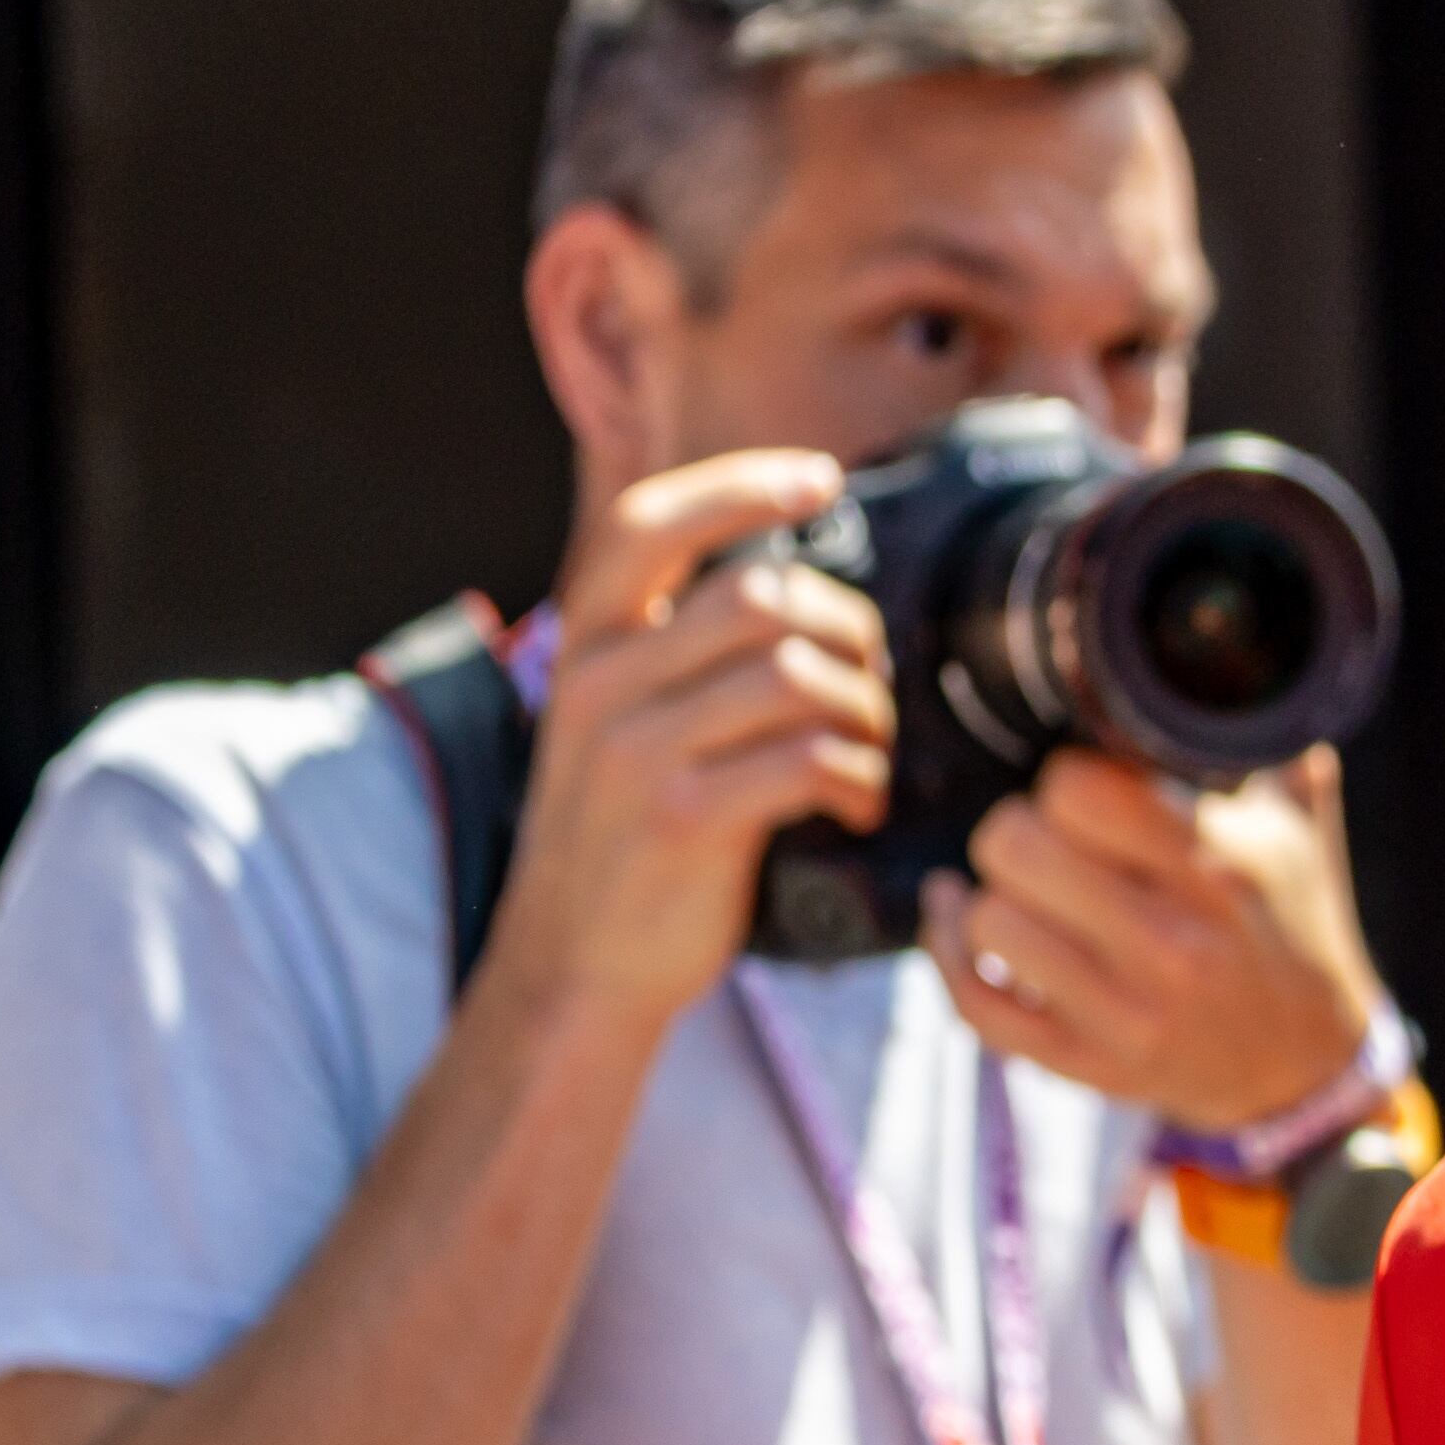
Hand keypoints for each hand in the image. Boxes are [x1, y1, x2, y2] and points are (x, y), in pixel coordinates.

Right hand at [480, 452, 895, 1037]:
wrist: (574, 966)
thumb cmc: (627, 836)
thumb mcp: (620, 720)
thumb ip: (678, 649)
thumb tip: (796, 585)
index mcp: (585, 644)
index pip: (648, 522)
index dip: (739, 486)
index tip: (819, 479)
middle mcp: (599, 682)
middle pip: (758, 596)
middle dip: (847, 630)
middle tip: (870, 682)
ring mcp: (635, 751)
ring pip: (796, 675)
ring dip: (866, 712)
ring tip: (870, 753)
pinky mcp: (681, 818)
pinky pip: (808, 759)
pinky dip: (860, 778)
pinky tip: (857, 805)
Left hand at [926, 747, 1386, 1134]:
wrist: (1305, 1065)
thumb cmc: (1294, 929)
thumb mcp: (1301, 834)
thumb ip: (1269, 751)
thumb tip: (1234, 663)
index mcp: (1220, 871)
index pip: (1084, 792)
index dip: (1066, 779)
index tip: (1081, 791)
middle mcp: (1172, 944)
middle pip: (1018, 848)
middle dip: (1016, 828)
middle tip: (1040, 836)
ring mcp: (1126, 1013)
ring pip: (991, 924)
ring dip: (989, 894)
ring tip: (1014, 884)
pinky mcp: (1089, 1063)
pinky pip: (977, 1006)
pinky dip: (948, 956)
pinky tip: (958, 920)